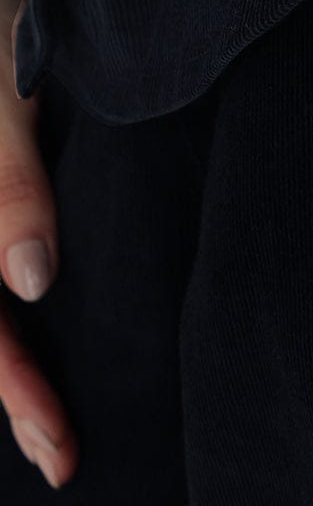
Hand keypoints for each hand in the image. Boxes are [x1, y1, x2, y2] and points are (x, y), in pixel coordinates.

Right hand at [0, 0, 76, 488]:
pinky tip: (50, 348)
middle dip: (18, 397)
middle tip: (66, 459)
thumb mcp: (2, 93)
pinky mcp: (0, 201)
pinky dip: (14, 328)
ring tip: (59, 429)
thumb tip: (31, 284)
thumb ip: (9, 181)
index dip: (16, 388)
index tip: (58, 443)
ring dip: (14, 369)